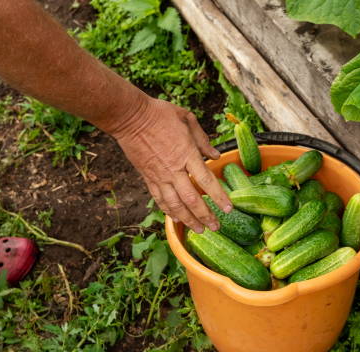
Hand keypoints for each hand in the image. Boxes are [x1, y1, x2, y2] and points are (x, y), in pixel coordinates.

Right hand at [112, 98, 232, 232]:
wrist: (130, 118)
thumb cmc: (160, 114)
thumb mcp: (187, 119)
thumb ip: (203, 140)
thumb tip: (216, 155)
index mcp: (186, 153)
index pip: (206, 180)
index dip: (219, 197)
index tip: (229, 209)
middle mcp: (174, 169)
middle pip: (192, 199)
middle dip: (205, 216)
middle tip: (216, 227)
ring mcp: (159, 176)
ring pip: (175, 205)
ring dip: (188, 219)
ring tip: (199, 229)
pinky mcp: (148, 178)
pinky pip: (160, 199)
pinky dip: (169, 211)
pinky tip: (176, 219)